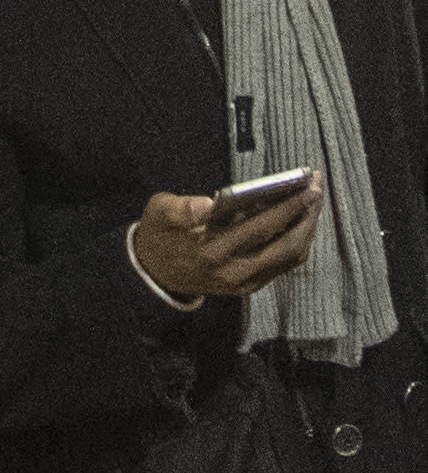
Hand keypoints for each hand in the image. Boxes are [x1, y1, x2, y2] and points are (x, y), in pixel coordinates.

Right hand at [132, 180, 322, 303]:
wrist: (155, 274)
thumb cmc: (159, 235)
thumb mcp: (157, 213)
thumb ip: (181, 209)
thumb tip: (210, 202)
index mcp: (210, 251)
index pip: (258, 228)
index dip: (285, 208)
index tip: (304, 187)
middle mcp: (234, 270)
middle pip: (284, 244)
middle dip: (305, 215)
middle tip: (317, 189)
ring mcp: (246, 281)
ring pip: (290, 257)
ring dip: (307, 229)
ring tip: (314, 203)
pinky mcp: (251, 286)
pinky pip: (285, 265)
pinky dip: (299, 243)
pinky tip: (302, 223)